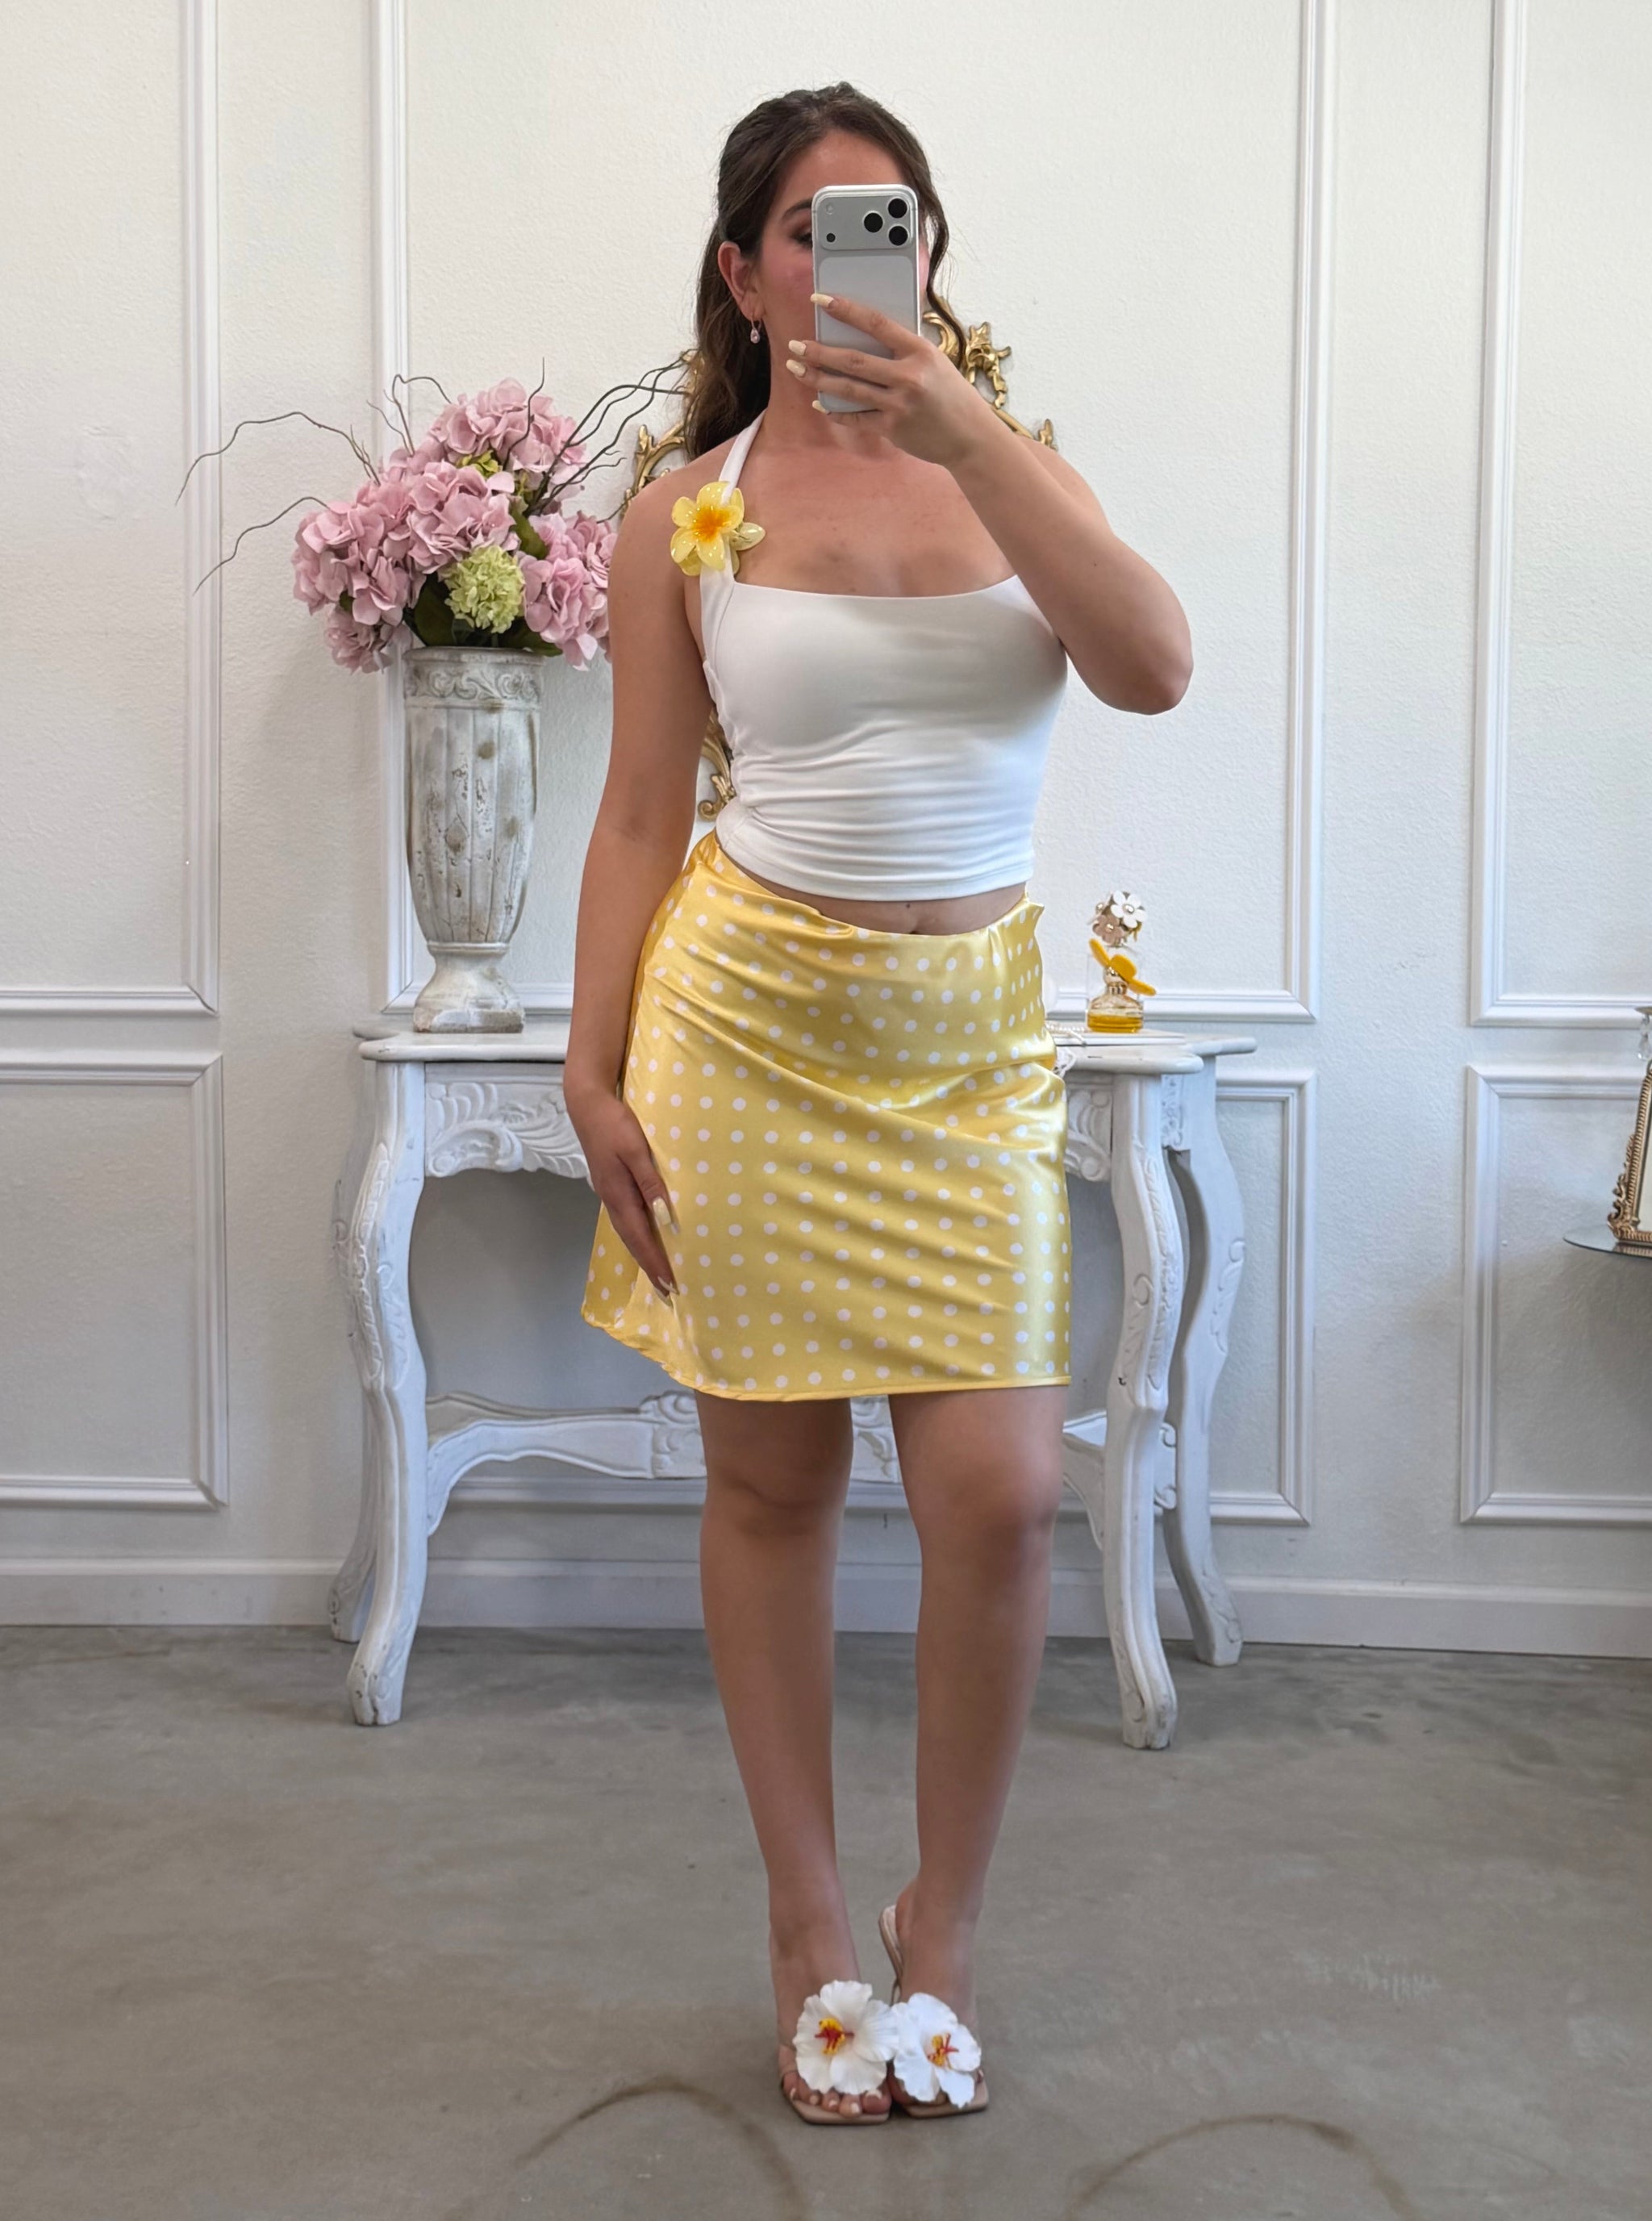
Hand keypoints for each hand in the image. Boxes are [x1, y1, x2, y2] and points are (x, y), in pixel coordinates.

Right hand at [566, 1085, 677, 1300]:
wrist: (587, 1103)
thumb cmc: (615, 1124)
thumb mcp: (636, 1149)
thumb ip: (650, 1182)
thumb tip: (664, 1216)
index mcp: (618, 1194)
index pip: (640, 1237)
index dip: (654, 1262)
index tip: (669, 1285)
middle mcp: (612, 1199)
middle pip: (632, 1240)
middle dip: (649, 1265)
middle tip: (666, 1290)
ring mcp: (609, 1191)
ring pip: (628, 1230)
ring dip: (643, 1252)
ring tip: (658, 1271)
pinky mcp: (610, 1183)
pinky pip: (626, 1217)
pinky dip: (637, 1234)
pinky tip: (646, 1235)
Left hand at [788, 291, 1000, 470]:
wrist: (970, 437)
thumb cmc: (951, 395)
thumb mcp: (935, 361)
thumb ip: (904, 349)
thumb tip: (866, 336)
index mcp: (920, 350)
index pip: (876, 323)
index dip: (845, 309)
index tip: (820, 299)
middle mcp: (908, 376)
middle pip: (853, 359)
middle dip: (818, 352)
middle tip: (794, 344)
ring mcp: (899, 404)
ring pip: (849, 389)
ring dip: (818, 378)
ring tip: (795, 369)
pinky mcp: (893, 429)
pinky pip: (857, 418)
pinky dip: (837, 411)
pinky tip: (820, 404)